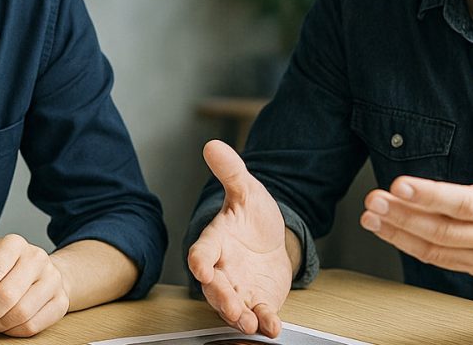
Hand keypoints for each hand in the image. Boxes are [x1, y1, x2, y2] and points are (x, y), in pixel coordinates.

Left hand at [0, 234, 69, 335]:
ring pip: (20, 313)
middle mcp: (36, 257)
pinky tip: (7, 324)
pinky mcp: (61, 300)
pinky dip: (14, 331)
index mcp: (13, 244)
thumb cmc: (3, 274)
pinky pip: (33, 325)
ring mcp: (52, 279)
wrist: (39, 275)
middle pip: (7, 294)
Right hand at [187, 140, 292, 337]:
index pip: (202, 252)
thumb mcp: (246, 190)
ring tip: (248, 323)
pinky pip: (258, 315)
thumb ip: (231, 172)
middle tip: (230, 306)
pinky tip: (272, 327)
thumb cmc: (251, 216)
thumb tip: (213, 145)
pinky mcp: (257, 301)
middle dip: (221, 298)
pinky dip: (264, 322)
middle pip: (215, 287)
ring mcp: (239, 288)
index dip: (200, 261)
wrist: (271, 239)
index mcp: (215, 241)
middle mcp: (222, 269)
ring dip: (238, 316)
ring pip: (233, 306)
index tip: (201, 267)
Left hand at [359, 90, 472, 282]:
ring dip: (398, 232)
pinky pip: (439, 259)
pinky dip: (409, 245)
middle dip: (404, 215)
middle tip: (373, 199)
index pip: (468, 203)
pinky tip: (387, 229)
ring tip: (370, 215)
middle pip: (445, 230)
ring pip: (437, 249)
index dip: (431, 196)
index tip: (400, 184)